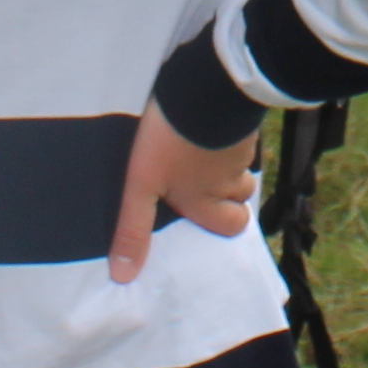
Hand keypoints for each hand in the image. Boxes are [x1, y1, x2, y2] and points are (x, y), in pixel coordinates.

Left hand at [108, 103, 261, 283]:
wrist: (204, 91)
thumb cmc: (170, 142)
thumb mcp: (142, 186)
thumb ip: (134, 228)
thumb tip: (124, 277)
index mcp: (207, 200)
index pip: (233, 225)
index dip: (225, 223)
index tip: (210, 217)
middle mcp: (228, 179)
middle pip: (243, 196)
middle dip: (231, 196)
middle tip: (207, 184)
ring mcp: (239, 149)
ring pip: (241, 165)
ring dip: (228, 164)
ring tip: (202, 151)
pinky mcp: (241, 121)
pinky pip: (240, 137)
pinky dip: (227, 136)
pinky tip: (208, 125)